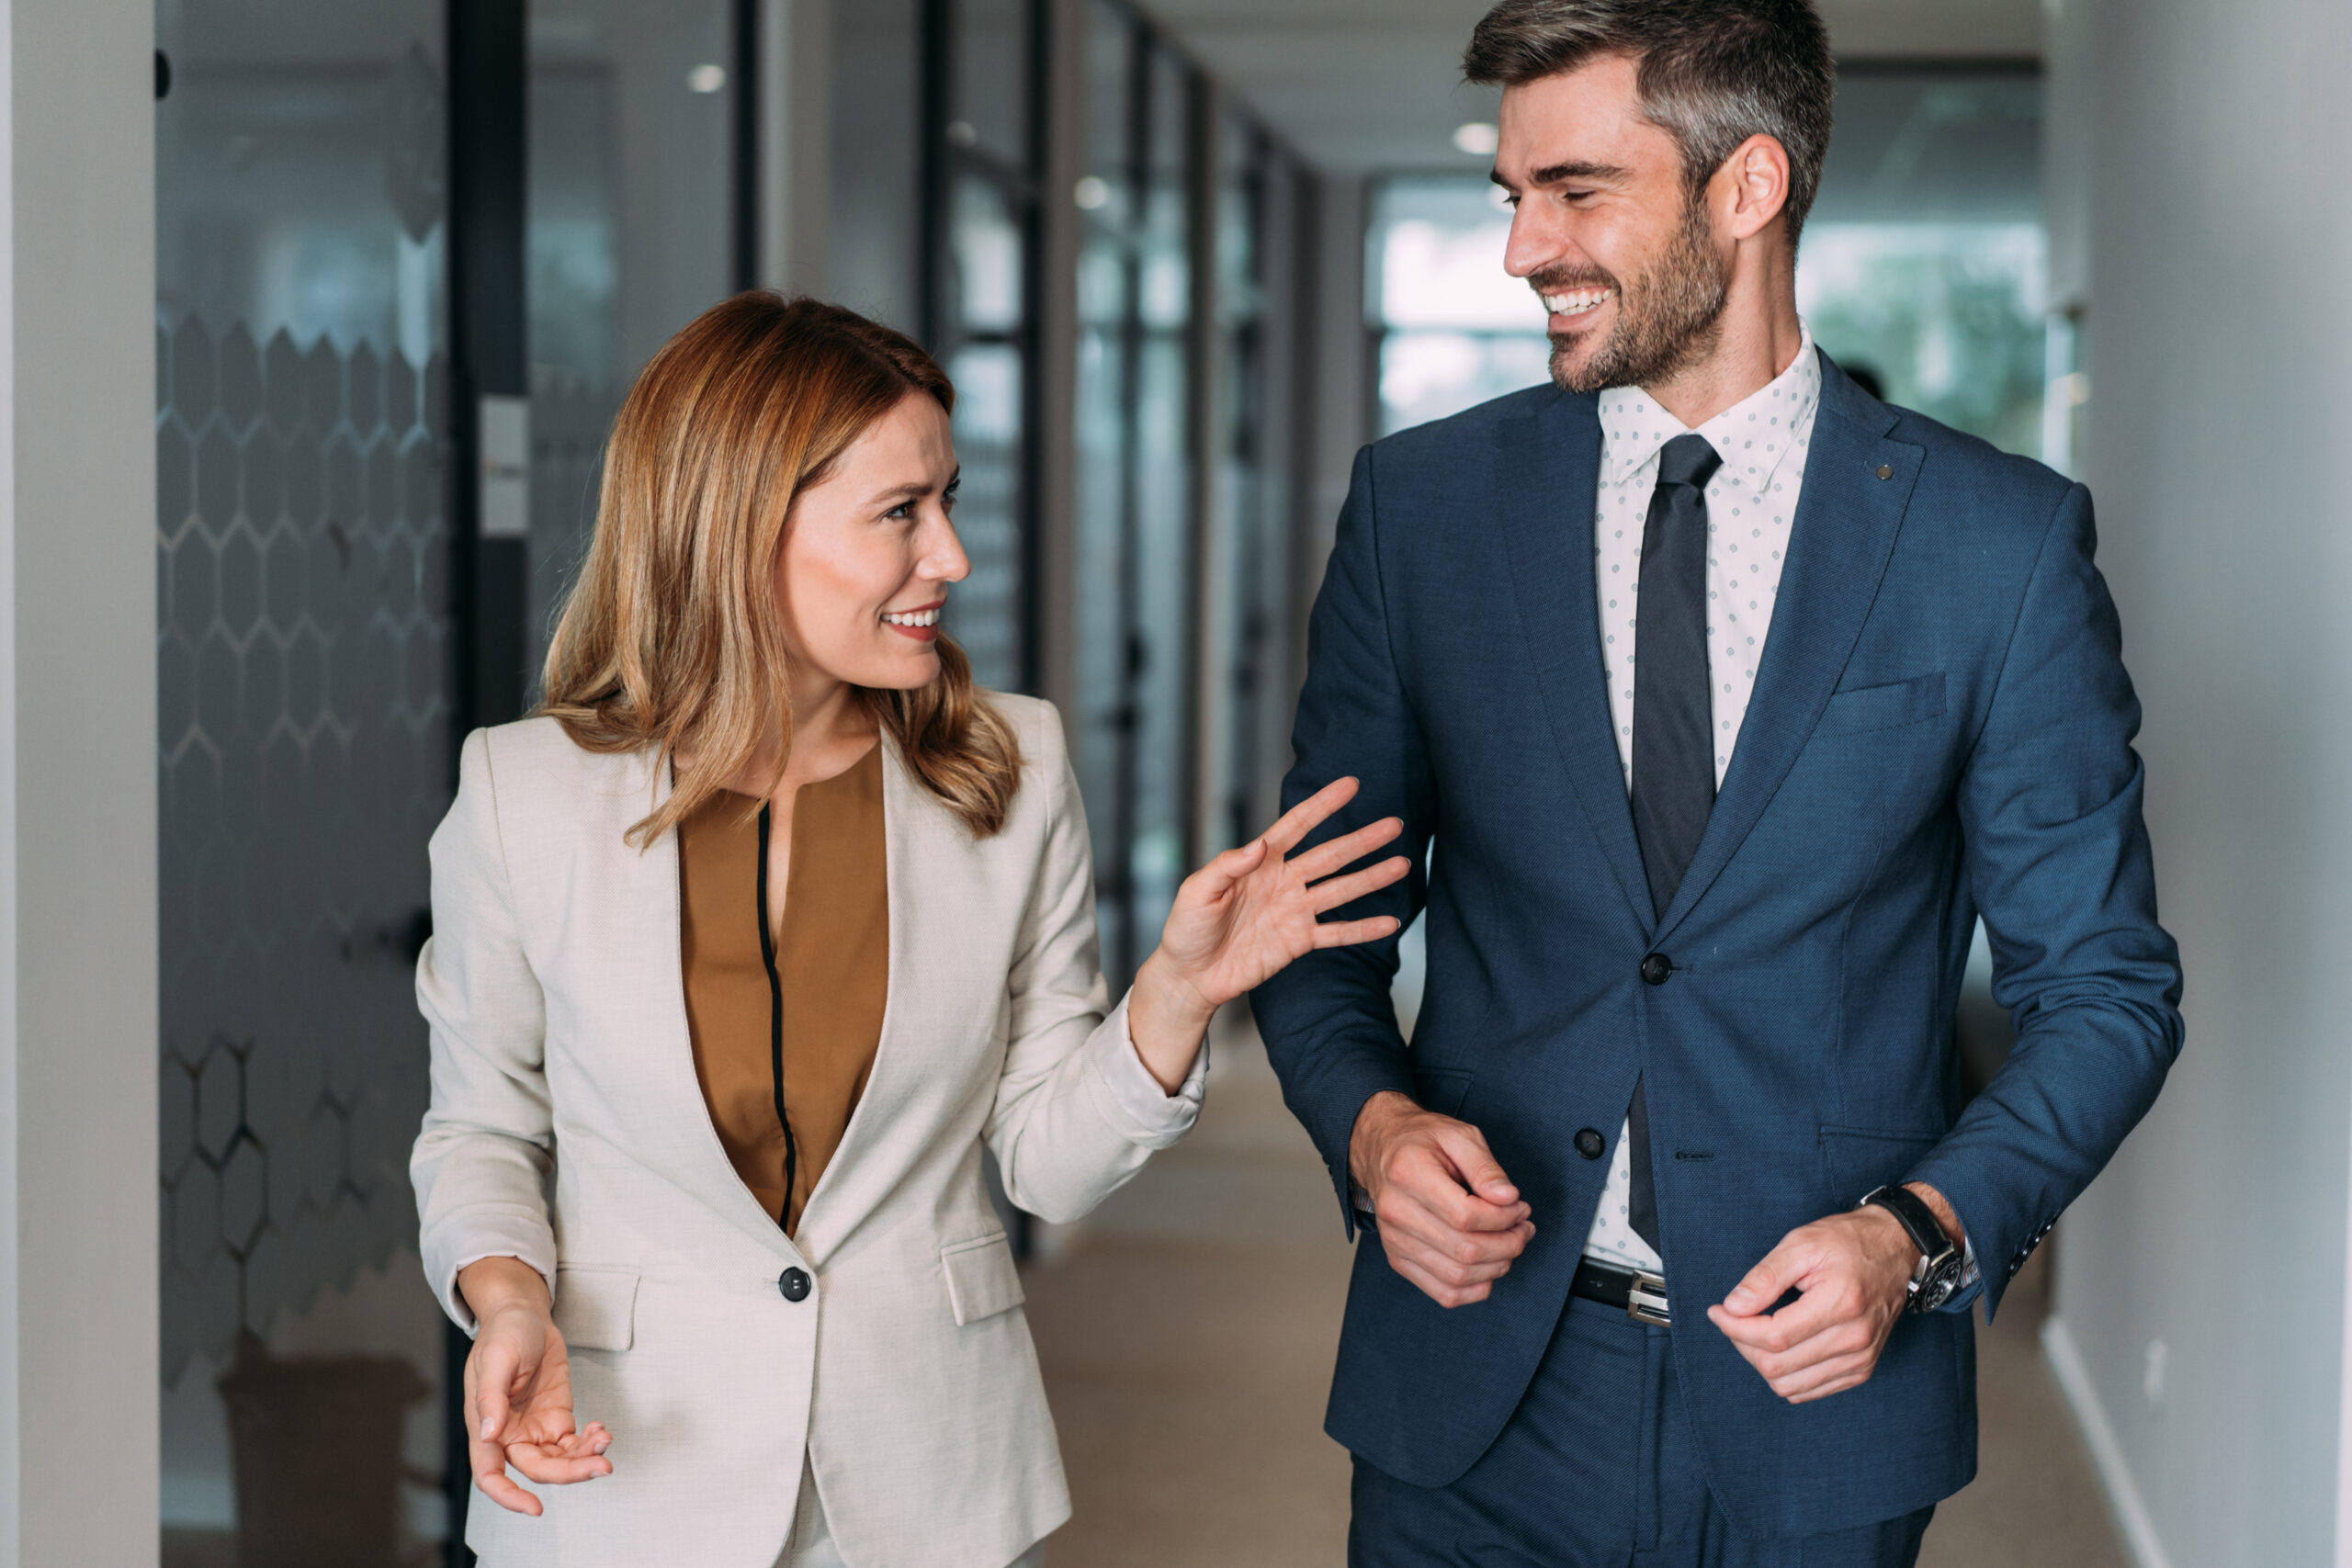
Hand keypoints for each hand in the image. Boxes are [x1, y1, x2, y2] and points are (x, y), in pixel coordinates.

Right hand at [457, 1257, 613, 1515]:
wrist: (525, 1315)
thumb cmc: (503, 1334)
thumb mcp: (496, 1359)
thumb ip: (491, 1398)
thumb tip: (490, 1434)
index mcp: (485, 1427)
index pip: (490, 1474)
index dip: (508, 1497)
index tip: (536, 1509)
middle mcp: (510, 1435)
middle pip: (538, 1469)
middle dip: (570, 1473)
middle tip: (602, 1465)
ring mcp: (535, 1429)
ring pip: (561, 1461)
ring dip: (585, 1458)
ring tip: (605, 1441)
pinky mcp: (557, 1419)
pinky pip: (575, 1444)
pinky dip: (591, 1442)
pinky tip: (602, 1430)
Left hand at [1128, 777, 1409, 1090]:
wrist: (1190, 976)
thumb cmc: (1186, 929)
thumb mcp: (1197, 891)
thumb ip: (1227, 866)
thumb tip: (1259, 844)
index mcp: (1259, 862)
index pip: (1296, 826)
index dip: (1323, 805)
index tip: (1350, 785)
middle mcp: (1283, 882)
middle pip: (1330, 856)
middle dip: (1362, 841)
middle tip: (1394, 825)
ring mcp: (1294, 911)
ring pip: (1341, 890)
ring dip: (1372, 878)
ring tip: (1402, 864)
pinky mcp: (1298, 942)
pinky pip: (1336, 933)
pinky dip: (1363, 929)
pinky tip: (1390, 922)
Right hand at [1349, 1090, 1534, 1307]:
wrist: (1381, 1150)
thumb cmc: (1423, 1140)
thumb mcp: (1459, 1135)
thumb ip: (1486, 1168)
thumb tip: (1509, 1199)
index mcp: (1408, 1174)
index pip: (1466, 1216)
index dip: (1503, 1217)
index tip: (1519, 1205)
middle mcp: (1396, 1212)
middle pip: (1465, 1250)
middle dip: (1508, 1243)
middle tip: (1523, 1226)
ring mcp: (1394, 1241)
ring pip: (1457, 1276)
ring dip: (1497, 1266)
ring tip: (1511, 1242)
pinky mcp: (1398, 1260)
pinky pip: (1444, 1293)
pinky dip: (1476, 1288)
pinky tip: (1490, 1266)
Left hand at [1705, 1182, 1958, 1403]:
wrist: (1896, 1251)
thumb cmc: (1848, 1242)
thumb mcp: (1801, 1244)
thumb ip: (1765, 1277)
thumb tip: (1733, 1307)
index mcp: (1841, 1304)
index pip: (1773, 1337)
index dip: (1735, 1328)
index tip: (1718, 1310)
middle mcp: (1855, 1339)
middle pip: (1778, 1367)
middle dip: (1743, 1344)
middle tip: (1734, 1317)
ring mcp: (1861, 1359)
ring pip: (1790, 1386)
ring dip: (1761, 1362)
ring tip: (1755, 1331)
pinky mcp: (1862, 1370)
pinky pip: (1809, 1390)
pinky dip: (1785, 1374)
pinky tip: (1779, 1346)